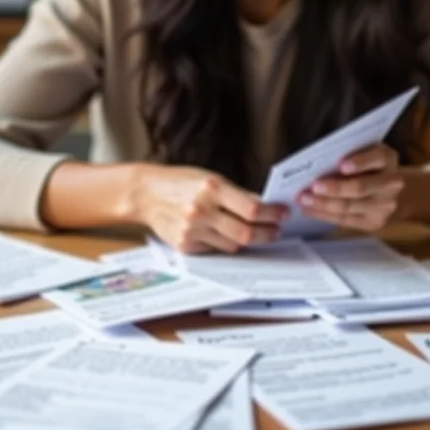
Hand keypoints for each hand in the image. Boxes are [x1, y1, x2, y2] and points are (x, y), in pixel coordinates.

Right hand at [131, 163, 287, 253]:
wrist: (146, 193)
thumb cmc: (181, 182)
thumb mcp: (210, 179)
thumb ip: (236, 194)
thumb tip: (264, 207)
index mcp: (212, 188)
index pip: (252, 209)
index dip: (272, 214)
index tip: (283, 214)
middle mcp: (202, 210)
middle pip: (245, 233)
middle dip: (266, 233)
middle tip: (276, 231)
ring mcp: (192, 230)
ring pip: (233, 245)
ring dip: (247, 241)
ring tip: (255, 233)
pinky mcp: (185, 246)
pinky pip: (215, 249)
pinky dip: (225, 244)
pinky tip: (227, 235)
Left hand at [297, 144, 403, 230]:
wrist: (390, 190)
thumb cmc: (368, 165)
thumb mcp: (364, 151)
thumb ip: (349, 153)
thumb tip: (318, 165)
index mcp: (388, 159)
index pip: (377, 158)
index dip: (360, 162)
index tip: (341, 165)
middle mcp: (392, 183)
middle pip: (360, 188)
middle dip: (335, 188)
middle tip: (312, 186)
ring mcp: (385, 206)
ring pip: (350, 207)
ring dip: (323, 204)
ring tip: (304, 200)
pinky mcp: (375, 222)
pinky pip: (346, 220)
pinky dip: (324, 215)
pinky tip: (309, 210)